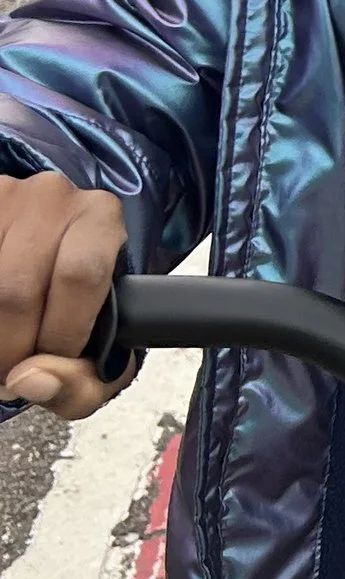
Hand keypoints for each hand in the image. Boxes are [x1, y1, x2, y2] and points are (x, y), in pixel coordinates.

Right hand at [0, 171, 132, 420]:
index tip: (45, 366)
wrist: (38, 263)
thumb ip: (80, 383)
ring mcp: (4, 196)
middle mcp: (52, 197)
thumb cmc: (71, 308)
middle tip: (7, 374)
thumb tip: (33, 382)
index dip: (59, 335)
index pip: (81, 276)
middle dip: (9, 349)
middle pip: (17, 289)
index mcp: (100, 218)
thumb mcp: (95, 351)